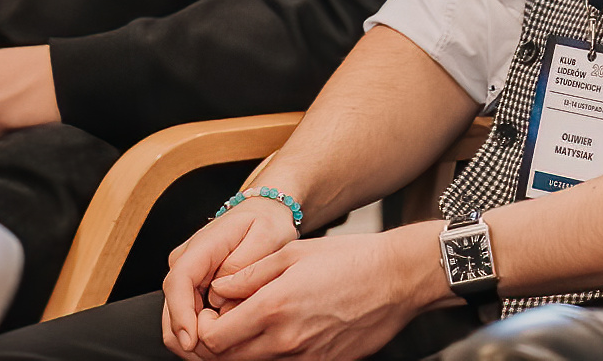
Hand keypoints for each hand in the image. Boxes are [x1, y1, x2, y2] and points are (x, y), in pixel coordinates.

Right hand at [160, 197, 302, 355]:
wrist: (264, 214)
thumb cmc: (266, 223)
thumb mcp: (266, 236)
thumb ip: (242, 265)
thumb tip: (220, 297)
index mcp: (201, 246)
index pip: (179, 282)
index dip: (181, 314)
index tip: (192, 339)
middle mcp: (185, 262)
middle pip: (171, 306)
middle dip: (186, 336)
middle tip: (213, 356)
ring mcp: (186, 276)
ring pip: (176, 317)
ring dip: (192, 338)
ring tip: (219, 353)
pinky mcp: (192, 288)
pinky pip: (188, 316)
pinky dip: (199, 333)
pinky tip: (221, 343)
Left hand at [174, 225, 447, 360]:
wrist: (398, 279)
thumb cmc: (350, 259)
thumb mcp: (293, 253)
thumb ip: (248, 274)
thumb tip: (218, 289)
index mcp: (273, 308)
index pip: (213, 338)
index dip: (204, 327)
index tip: (214, 311)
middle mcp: (285, 340)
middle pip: (227, 359)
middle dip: (220, 341)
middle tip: (229, 319)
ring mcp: (305, 358)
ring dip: (245, 348)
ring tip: (259, 321)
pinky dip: (274, 352)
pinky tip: (287, 329)